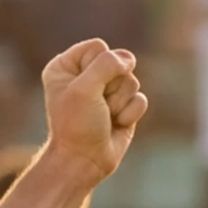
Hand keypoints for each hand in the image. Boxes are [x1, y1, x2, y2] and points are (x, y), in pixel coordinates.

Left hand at [34, 39, 149, 179]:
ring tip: (105, 116)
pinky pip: (140, 98)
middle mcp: (86, 75)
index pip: (98, 47)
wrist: (85, 161)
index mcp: (66, 66)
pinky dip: (131, 113)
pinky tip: (116, 124)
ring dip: (120, 102)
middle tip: (96, 107)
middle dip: (112, 87)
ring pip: (132, 81)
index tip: (83, 90)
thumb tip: (129, 59)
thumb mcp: (85, 89)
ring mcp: (106, 91)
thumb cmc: (77, 125)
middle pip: (119, 62)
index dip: (98, 67)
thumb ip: (107, 64)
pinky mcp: (123, 105)